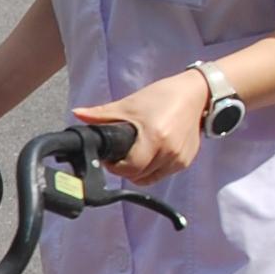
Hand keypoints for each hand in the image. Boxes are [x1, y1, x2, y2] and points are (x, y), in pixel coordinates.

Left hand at [73, 72, 209, 185]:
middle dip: (125, 169)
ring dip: (139, 171)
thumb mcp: (130, 103)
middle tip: (120, 156)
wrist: (197, 95)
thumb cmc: (162, 96)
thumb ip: (103, 114)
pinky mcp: (186, 161)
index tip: (110, 157)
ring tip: (135, 154)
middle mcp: (169, 151)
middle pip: (138, 176)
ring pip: (150, 179)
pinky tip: (150, 153)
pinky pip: (163, 174)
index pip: (129, 168)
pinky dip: (153, 168)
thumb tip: (77, 114)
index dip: (115, 166)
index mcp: (154, 137)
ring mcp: (179, 159)